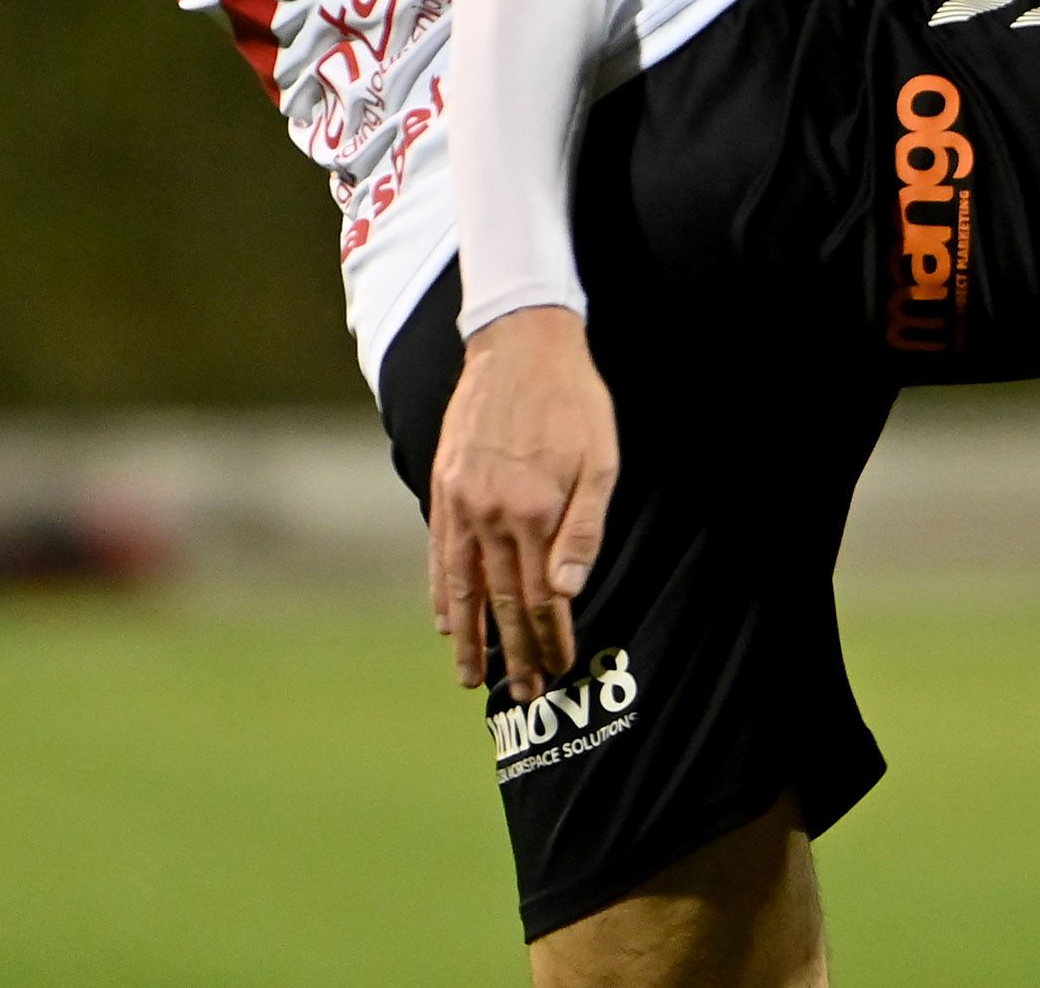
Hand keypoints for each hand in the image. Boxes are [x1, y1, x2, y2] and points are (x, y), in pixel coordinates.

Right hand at [427, 305, 619, 701]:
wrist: (520, 345)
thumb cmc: (574, 402)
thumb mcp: (600, 460)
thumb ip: (584, 529)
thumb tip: (566, 591)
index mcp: (534, 511)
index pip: (541, 597)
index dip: (550, 638)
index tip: (559, 668)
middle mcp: (491, 515)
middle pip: (502, 602)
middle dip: (513, 653)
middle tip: (523, 694)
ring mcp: (460, 503)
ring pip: (463, 587)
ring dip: (468, 639)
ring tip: (470, 679)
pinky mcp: (443, 488)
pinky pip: (439, 555)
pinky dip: (442, 593)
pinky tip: (446, 620)